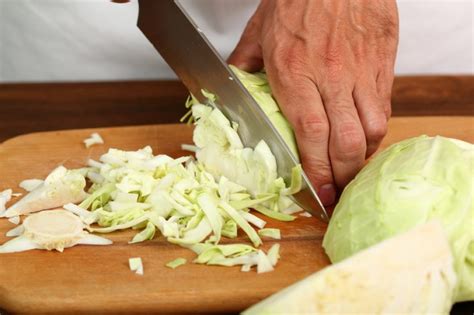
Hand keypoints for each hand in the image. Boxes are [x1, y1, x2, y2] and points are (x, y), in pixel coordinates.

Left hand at [229, 0, 398, 205]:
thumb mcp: (259, 32)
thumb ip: (243, 66)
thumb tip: (229, 89)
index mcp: (295, 72)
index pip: (311, 134)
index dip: (317, 170)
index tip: (319, 192)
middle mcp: (332, 77)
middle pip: (346, 141)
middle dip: (342, 175)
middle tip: (336, 191)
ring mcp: (362, 71)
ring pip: (373, 129)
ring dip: (362, 156)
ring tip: (350, 168)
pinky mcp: (382, 63)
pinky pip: (384, 107)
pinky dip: (376, 131)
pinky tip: (365, 138)